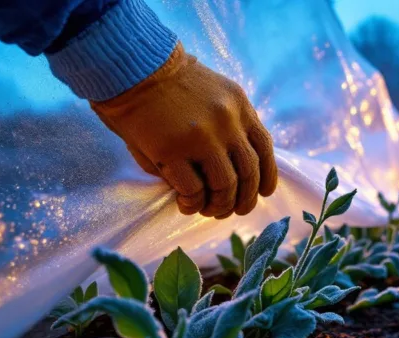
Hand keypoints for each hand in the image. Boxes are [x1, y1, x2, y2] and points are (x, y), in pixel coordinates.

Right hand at [91, 43, 276, 218]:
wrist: (132, 66)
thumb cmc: (167, 83)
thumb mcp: (212, 94)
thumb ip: (227, 127)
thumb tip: (234, 169)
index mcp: (239, 105)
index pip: (264, 147)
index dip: (267, 175)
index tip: (263, 193)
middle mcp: (227, 122)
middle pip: (248, 173)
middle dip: (243, 199)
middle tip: (231, 210)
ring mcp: (201, 138)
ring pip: (225, 186)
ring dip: (218, 205)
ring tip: (207, 210)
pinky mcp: (172, 151)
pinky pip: (194, 190)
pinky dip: (192, 203)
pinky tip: (185, 204)